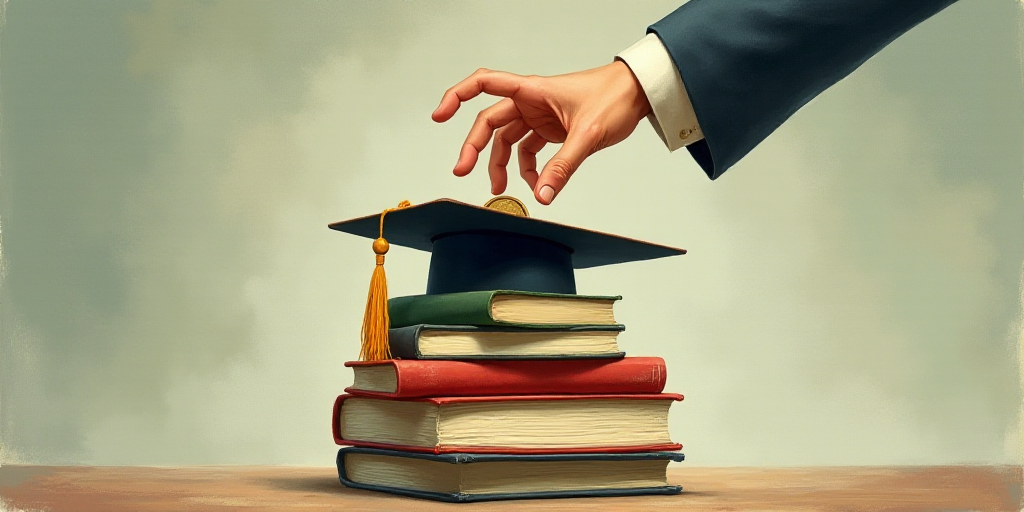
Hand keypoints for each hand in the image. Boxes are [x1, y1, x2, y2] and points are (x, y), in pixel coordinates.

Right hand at [432, 62, 650, 204]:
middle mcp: (531, 101)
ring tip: (498, 188)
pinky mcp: (552, 129)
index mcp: (532, 90)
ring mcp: (540, 115)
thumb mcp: (588, 134)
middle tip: (462, 170)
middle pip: (490, 122)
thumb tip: (543, 194)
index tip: (440, 115)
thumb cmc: (614, 96)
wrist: (638, 94)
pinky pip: (529, 150)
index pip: (484, 84)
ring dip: (500, 163)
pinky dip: (528, 168)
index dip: (457, 96)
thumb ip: (563, 166)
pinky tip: (534, 184)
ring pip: (507, 140)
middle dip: (474, 147)